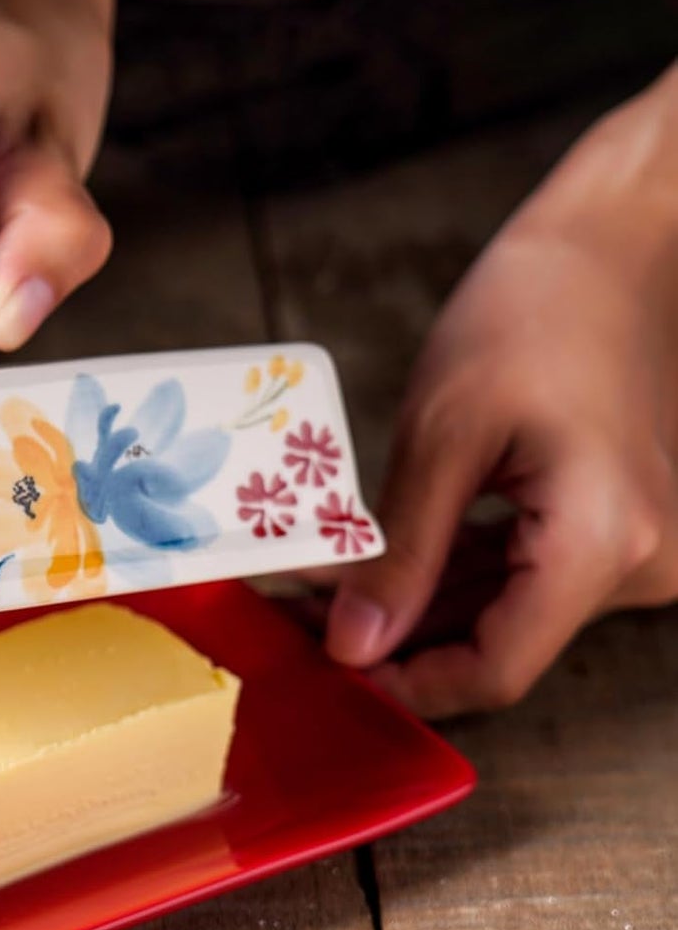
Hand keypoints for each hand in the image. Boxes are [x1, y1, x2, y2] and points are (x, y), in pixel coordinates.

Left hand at [324, 67, 677, 717]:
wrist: (617, 244)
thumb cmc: (537, 309)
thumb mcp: (444, 434)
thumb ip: (400, 554)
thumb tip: (354, 647)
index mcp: (600, 543)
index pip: (496, 668)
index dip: (404, 684)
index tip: (325, 671)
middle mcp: (633, 563)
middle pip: (495, 644)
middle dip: (392, 642)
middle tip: (297, 627)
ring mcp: (626, 548)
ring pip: (500, 613)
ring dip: (410, 610)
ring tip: (316, 599)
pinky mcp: (604, 527)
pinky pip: (517, 575)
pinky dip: (445, 577)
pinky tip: (372, 571)